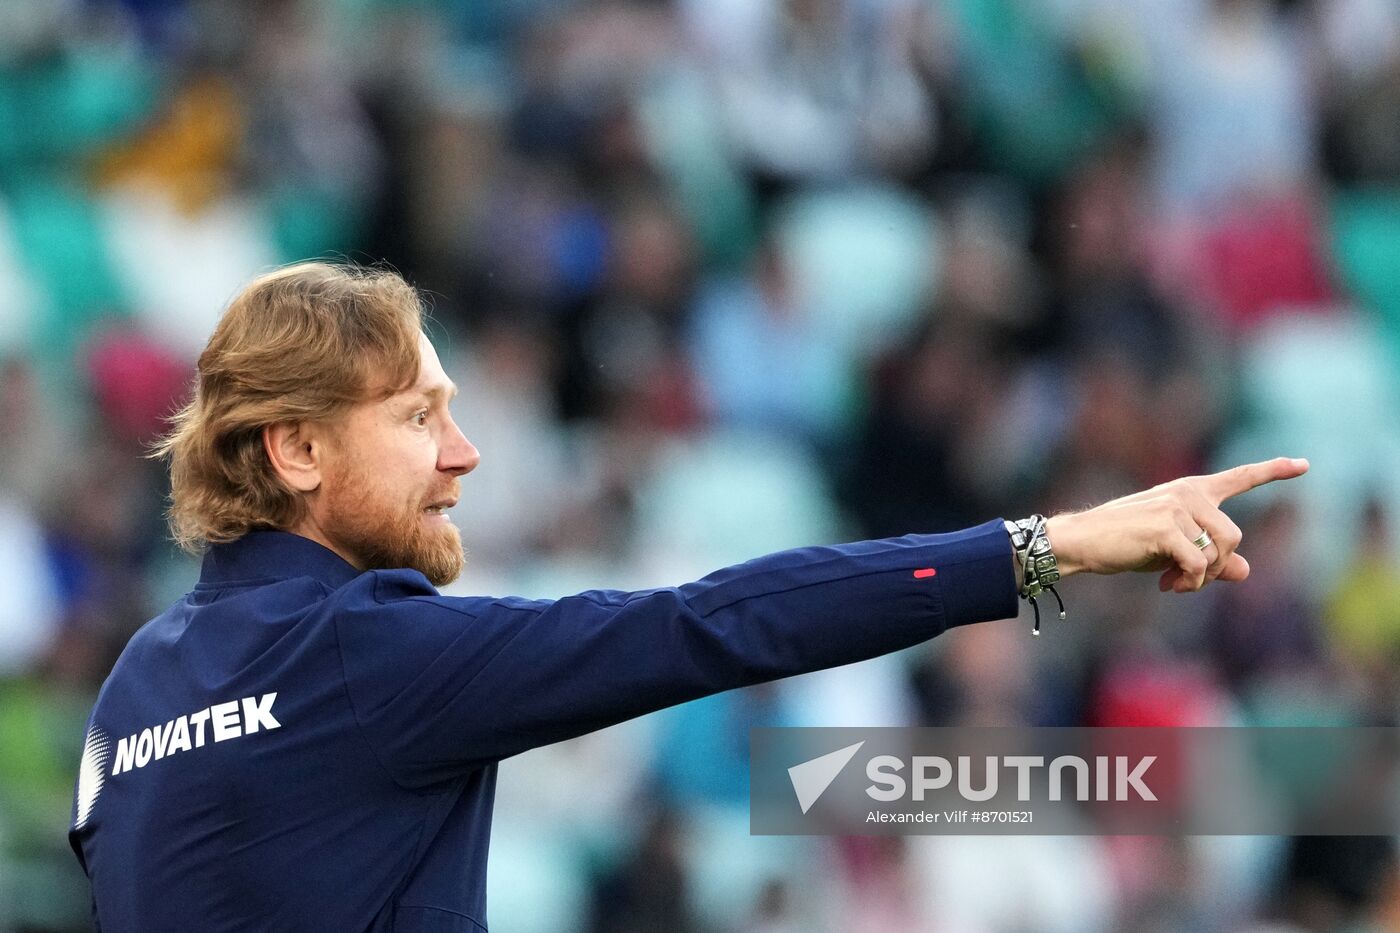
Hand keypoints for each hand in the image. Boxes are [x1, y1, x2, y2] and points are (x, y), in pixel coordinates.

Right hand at [1043, 457, 1309, 593]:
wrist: (1081, 542)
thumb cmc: (1125, 544)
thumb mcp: (1174, 550)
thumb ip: (1211, 557)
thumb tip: (1245, 571)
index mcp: (1191, 491)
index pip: (1239, 478)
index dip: (1273, 471)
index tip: (1304, 465)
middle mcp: (1187, 493)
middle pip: (1233, 537)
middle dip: (1217, 568)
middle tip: (1189, 582)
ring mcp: (1176, 507)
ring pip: (1218, 551)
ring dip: (1202, 577)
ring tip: (1177, 584)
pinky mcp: (1164, 527)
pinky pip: (1198, 564)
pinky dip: (1189, 582)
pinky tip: (1167, 586)